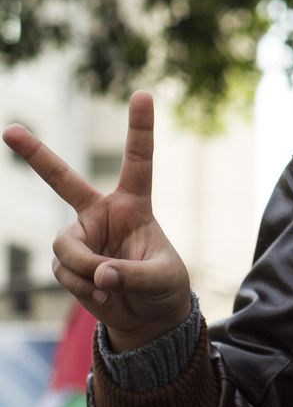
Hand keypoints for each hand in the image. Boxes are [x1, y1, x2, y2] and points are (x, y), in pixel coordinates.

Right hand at [3, 90, 191, 351]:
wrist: (147, 315)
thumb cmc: (163, 287)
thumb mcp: (161, 279)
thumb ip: (131, 275)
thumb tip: (99, 274)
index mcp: (134, 203)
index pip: (138, 160)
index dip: (139, 127)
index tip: (142, 92)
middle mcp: (101, 213)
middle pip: (62, 180)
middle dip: (35, 154)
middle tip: (7, 129)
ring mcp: (80, 236)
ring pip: (65, 247)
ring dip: (85, 269)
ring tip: (111, 285)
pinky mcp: (66, 262)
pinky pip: (64, 272)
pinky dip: (82, 288)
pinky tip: (102, 294)